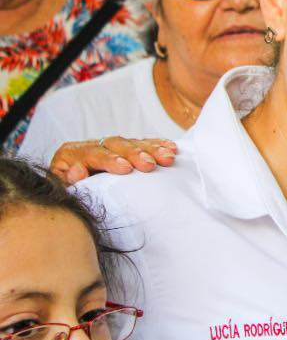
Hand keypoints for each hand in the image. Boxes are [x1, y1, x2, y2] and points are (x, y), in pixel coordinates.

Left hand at [49, 137, 177, 184]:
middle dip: (135, 153)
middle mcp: (92, 145)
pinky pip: (143, 143)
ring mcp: (110, 146)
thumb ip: (67, 182)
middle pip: (115, 144)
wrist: (72, 196)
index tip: (126, 168)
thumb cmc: (68, 197)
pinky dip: (157, 145)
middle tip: (150, 164)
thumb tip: (77, 171)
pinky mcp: (125, 149)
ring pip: (132, 142)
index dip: (110, 159)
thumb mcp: (63, 191)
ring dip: (152, 149)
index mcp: (71, 154)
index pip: (92, 153)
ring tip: (168, 158)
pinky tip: (171, 148)